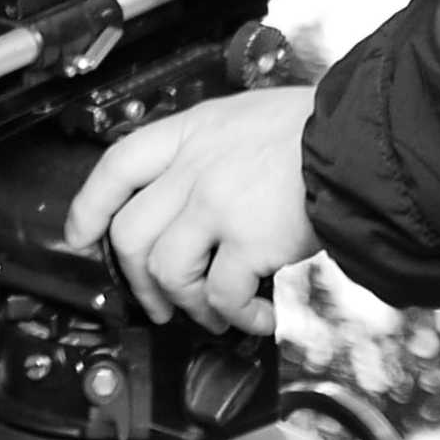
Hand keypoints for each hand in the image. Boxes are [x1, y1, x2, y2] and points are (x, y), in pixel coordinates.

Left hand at [61, 87, 320, 335]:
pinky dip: (238, 320)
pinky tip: (259, 320)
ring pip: (165, 271)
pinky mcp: (246, 240)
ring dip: (187, 306)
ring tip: (215, 315)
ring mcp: (216, 202)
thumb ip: (211, 153)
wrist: (359, 139)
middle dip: (138, 282)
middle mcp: (195, 164)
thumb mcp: (245, 119)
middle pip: (130, 232)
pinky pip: (220, 297)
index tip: (80, 236)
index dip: (89, 205)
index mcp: (193, 130)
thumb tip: (192, 200)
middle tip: (159, 302)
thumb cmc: (314, 130)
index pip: (118, 164)